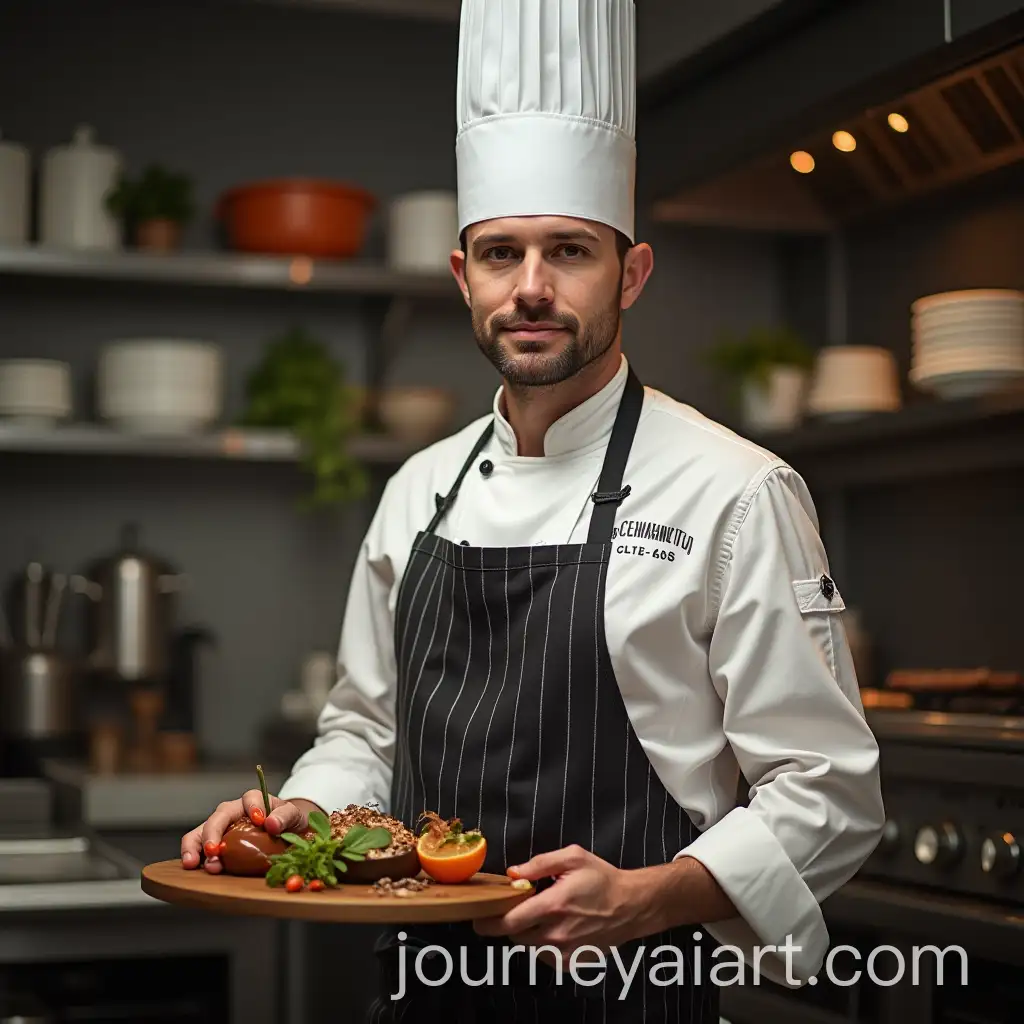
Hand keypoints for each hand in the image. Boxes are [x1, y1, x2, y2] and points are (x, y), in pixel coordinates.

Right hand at [180, 794, 322, 873]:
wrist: (285, 834)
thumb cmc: (286, 822)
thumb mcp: (293, 816)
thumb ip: (285, 816)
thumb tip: (271, 823)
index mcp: (254, 801)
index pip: (251, 798)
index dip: (253, 807)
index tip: (260, 820)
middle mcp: (233, 812)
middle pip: (219, 816)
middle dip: (213, 833)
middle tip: (213, 850)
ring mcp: (222, 829)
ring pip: (200, 831)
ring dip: (195, 847)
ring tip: (193, 862)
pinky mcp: (215, 844)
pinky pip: (198, 847)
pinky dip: (193, 856)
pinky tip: (192, 868)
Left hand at [473, 844, 659, 963]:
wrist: (631, 906)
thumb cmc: (601, 878)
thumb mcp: (572, 857)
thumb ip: (539, 863)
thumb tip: (512, 873)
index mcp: (554, 905)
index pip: (509, 921)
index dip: (488, 921)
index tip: (477, 919)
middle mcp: (556, 933)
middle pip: (513, 935)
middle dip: (509, 921)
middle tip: (517, 907)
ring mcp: (563, 951)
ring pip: (527, 946)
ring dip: (526, 931)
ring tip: (544, 914)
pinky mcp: (570, 963)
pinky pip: (543, 955)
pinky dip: (542, 943)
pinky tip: (556, 927)